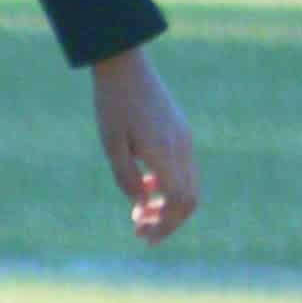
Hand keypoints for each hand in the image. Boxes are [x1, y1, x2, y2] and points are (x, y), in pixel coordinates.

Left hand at [92, 47, 200, 244]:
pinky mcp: (180, 132)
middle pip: (190, 199)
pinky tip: (144, 187)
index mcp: (166, 152)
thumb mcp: (111, 143)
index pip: (179, 201)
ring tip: (140, 215)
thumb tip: (141, 203)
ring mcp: (184, 139)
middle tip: (140, 232)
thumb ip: (125, 176)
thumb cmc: (112, 103)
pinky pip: (183, 169)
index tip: (144, 237)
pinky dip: (168, 186)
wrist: (125, 65)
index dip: (166, 224)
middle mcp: (182, 147)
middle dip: (168, 221)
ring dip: (168, 205)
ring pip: (189, 185)